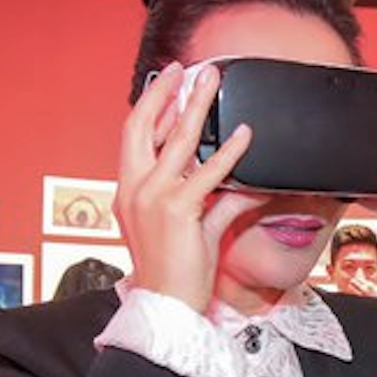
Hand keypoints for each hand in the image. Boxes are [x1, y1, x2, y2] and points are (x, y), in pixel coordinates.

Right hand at [114, 62, 267, 312]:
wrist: (168, 306)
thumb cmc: (176, 273)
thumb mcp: (194, 228)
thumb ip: (219, 202)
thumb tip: (246, 184)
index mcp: (129, 191)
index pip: (134, 136)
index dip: (150, 105)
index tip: (167, 83)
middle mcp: (135, 189)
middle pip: (145, 126)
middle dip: (166, 93)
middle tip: (186, 70)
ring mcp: (154, 198)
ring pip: (176, 141)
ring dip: (197, 107)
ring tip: (213, 83)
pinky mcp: (178, 211)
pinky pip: (208, 174)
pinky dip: (229, 152)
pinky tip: (244, 136)